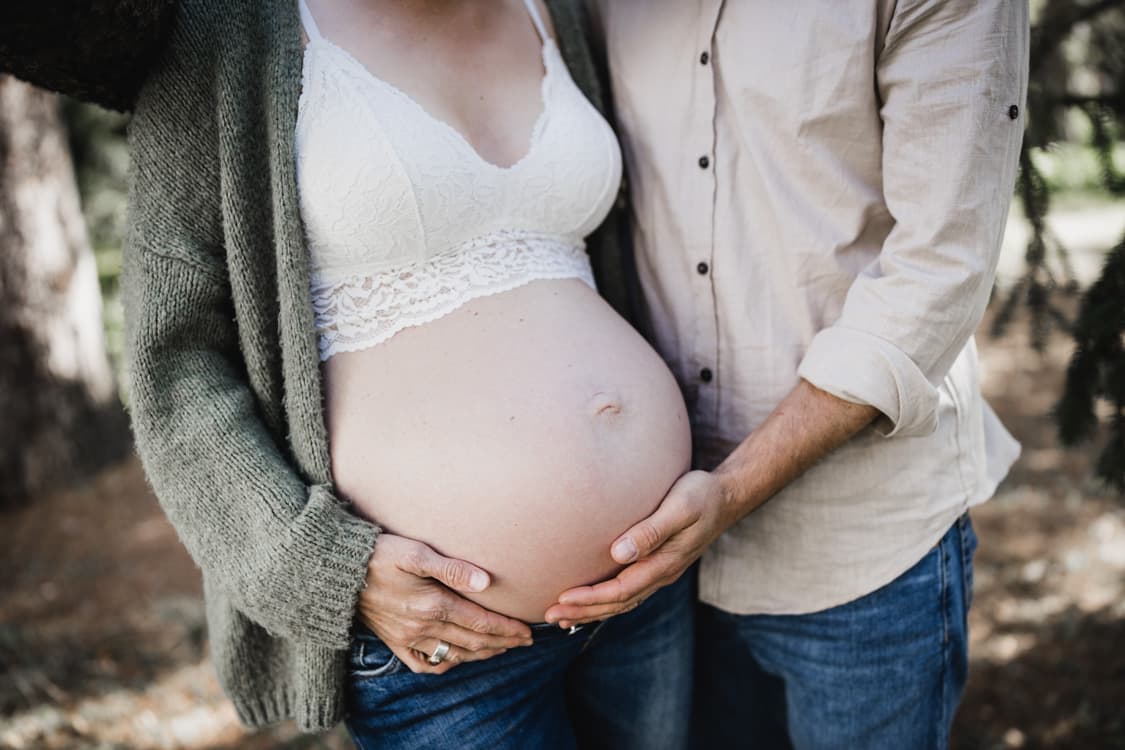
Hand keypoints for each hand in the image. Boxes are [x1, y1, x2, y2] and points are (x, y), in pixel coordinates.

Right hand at [357, 534, 532, 673]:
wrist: (337, 572)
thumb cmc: (379, 553)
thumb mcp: (416, 552)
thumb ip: (453, 568)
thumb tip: (486, 582)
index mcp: (432, 605)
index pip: (480, 623)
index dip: (507, 629)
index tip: (527, 631)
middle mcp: (422, 627)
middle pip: (473, 641)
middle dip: (502, 643)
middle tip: (524, 641)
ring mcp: (407, 638)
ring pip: (454, 654)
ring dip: (481, 654)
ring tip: (500, 649)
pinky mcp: (394, 642)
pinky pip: (425, 664)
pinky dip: (446, 664)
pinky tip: (458, 658)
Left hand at [544, 471, 735, 627]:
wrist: (727, 496)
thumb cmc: (701, 496)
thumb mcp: (680, 508)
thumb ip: (651, 531)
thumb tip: (618, 553)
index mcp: (664, 564)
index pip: (620, 590)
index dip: (590, 598)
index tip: (561, 600)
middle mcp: (662, 574)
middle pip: (618, 603)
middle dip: (584, 611)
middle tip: (550, 616)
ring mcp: (661, 572)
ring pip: (622, 601)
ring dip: (592, 610)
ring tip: (562, 616)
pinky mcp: (658, 564)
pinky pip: (628, 590)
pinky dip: (606, 599)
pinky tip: (590, 598)